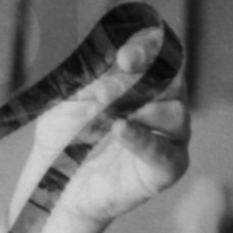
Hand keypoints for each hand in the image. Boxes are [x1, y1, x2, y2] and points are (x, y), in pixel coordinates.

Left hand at [28, 29, 189, 230]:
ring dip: (143, 107)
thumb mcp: (69, 100)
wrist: (55, 184)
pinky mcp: (167, 170)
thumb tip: (107, 63)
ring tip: (107, 111)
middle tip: (110, 82)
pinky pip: (166, 152)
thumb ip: (89, 78)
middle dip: (143, 75)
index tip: (123, 56)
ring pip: (176, 113)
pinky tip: (121, 129)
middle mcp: (164, 107)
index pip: (159, 54)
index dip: (148, 48)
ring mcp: (169, 139)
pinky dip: (144, 139)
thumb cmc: (64, 137)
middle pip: (174, 79)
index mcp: (143, 83)